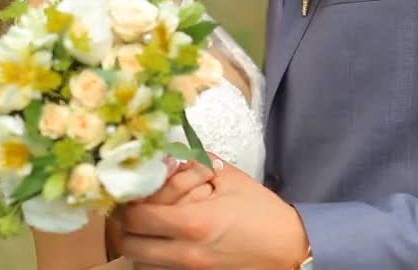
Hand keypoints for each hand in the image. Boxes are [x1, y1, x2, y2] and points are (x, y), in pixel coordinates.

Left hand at [120, 156, 309, 269]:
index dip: (127, 204)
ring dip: (137, 244)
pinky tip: (163, 243)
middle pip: (130, 246)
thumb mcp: (231, 179)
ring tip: (148, 227)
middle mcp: (186, 253)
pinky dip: (153, 259)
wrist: (291, 250)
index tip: (133, 192)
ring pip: (141, 263)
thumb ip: (195, 165)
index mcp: (194, 223)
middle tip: (135, 209)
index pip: (137, 218)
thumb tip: (167, 158)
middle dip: (126, 226)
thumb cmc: (263, 213)